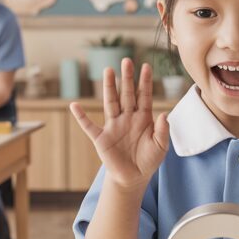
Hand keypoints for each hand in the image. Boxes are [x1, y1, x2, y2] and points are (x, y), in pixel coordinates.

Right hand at [70, 58, 169, 189]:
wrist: (133, 178)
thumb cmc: (148, 160)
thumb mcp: (160, 147)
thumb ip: (162, 131)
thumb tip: (163, 114)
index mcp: (143, 118)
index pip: (144, 96)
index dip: (145, 82)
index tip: (146, 66)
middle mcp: (127, 118)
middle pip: (127, 94)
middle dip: (127, 78)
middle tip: (126, 61)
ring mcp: (113, 126)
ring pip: (111, 103)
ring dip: (108, 87)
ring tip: (107, 71)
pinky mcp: (101, 138)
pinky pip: (89, 126)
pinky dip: (81, 117)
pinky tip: (74, 105)